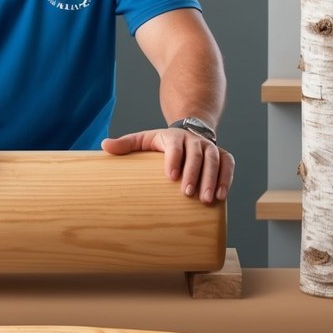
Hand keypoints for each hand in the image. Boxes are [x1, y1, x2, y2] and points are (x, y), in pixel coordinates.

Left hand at [101, 128, 233, 204]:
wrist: (188, 133)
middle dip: (194, 173)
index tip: (171, 176)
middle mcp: (194, 140)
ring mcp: (210, 147)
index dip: (174, 159)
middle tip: (188, 193)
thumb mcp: (144, 140)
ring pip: (215, 160)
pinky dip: (226, 179)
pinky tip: (221, 195)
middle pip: (197, 154)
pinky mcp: (223, 156)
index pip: (174, 145)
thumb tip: (104, 145)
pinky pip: (228, 165)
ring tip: (206, 199)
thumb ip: (126, 144)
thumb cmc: (161, 143)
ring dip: (212, 179)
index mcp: (173, 136)